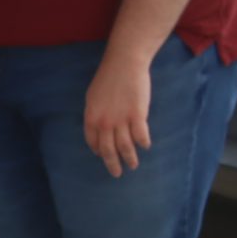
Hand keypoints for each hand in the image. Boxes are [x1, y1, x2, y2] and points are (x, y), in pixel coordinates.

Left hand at [84, 52, 153, 176]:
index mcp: (91, 117)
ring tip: (133, 165)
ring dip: (129, 159)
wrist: (123, 64)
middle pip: (108, 149)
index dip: (98, 151)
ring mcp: (121, 120)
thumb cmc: (108, 78)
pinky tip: (145, 146)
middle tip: (116, 173)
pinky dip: (143, 143)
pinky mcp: (137, 116)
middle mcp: (104, 122)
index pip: (92, 141)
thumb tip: (99, 127)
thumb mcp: (93, 96)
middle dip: (112, 164)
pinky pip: (141, 136)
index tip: (102, 156)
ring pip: (125, 147)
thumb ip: (96, 113)